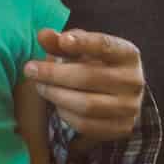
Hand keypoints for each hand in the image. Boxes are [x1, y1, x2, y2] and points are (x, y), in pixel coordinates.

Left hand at [24, 29, 145, 142]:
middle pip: (90, 77)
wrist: (119, 95)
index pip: (106, 46)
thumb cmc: (95, 64)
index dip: (84, 42)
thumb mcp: (81, 49)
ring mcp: (130, 107)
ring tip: (40, 87)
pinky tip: (56, 103)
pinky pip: (86, 125)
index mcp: (128, 54)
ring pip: (87, 105)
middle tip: (30, 69)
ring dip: (56, 95)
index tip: (62, 41)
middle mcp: (134, 81)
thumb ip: (61, 42)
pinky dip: (65, 115)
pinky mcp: (121, 128)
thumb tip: (43, 35)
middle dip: (54, 74)